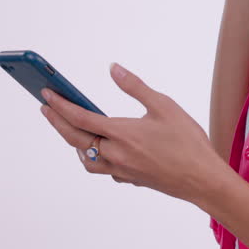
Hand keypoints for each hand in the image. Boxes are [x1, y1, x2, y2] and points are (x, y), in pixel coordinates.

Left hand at [40, 62, 223, 204]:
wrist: (202, 180)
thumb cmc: (188, 142)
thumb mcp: (164, 106)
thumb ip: (135, 87)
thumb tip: (113, 69)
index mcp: (122, 133)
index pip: (80, 118)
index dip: (60, 104)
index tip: (46, 93)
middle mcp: (116, 154)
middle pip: (75, 138)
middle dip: (57, 122)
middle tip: (46, 107)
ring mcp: (121, 170)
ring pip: (85, 158)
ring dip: (73, 142)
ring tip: (70, 128)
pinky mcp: (130, 178)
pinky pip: (102, 168)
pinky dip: (94, 156)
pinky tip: (102, 148)